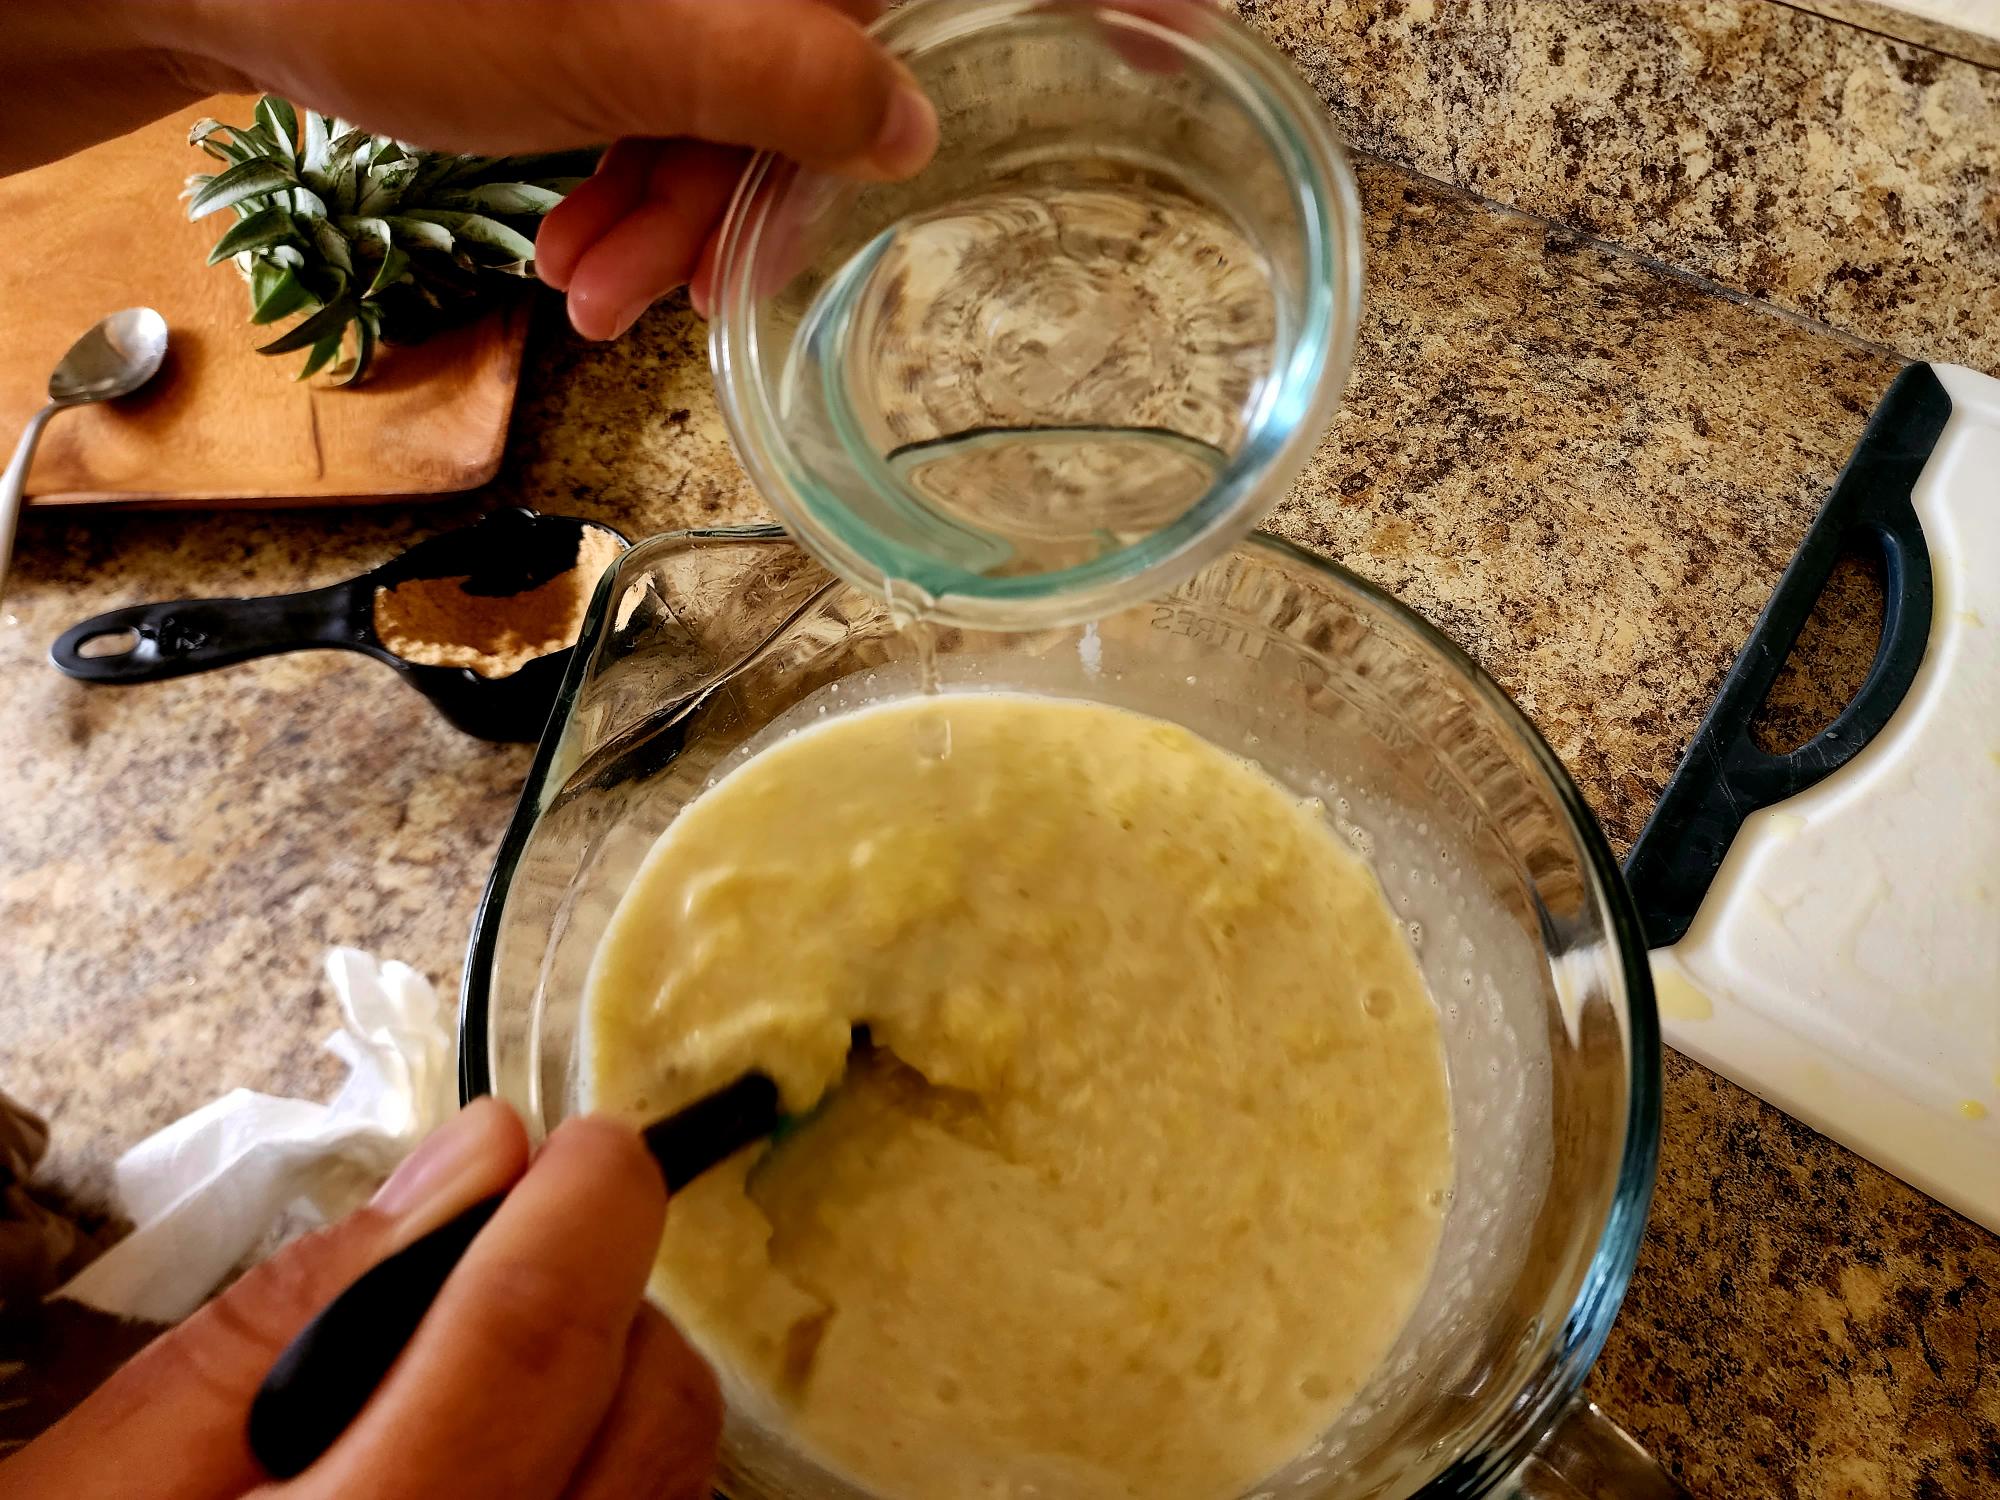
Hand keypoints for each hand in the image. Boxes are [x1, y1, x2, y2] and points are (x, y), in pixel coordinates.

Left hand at [0, 0, 936, 337]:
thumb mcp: (625, 53)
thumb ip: (784, 80)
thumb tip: (911, 126)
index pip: (850, 34)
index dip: (827, 149)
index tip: (769, 250)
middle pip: (779, 74)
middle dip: (709, 206)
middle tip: (641, 304)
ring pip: (707, 98)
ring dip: (654, 216)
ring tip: (581, 294)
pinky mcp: (590, 3)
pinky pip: (645, 94)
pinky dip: (616, 182)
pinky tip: (569, 249)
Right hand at [0, 1099, 721, 1499]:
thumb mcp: (91, 1485)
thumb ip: (280, 1318)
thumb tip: (471, 1163)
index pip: (529, 1340)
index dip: (579, 1211)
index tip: (585, 1147)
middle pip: (647, 1415)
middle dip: (605, 1301)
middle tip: (503, 1276)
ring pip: (670, 1482)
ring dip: (611, 1396)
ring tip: (479, 1387)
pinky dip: (604, 1480)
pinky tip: (499, 1474)